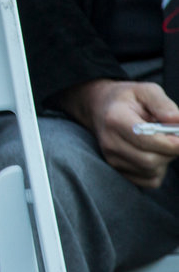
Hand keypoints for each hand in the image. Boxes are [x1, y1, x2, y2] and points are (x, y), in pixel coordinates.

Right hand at [57, 79, 178, 187]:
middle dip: (169, 152)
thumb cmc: (127, 99)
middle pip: (149, 160)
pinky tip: (154, 154)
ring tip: (160, 143)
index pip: (145, 139)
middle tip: (173, 138)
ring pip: (151, 171)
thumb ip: (163, 104)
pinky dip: (158, 170)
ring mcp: (112, 158)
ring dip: (165, 160)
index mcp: (115, 119)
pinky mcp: (118, 170)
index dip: (171, 143)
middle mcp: (110, 142)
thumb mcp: (146, 90)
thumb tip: (177, 122)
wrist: (100, 108)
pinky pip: (149, 181)